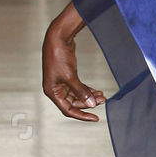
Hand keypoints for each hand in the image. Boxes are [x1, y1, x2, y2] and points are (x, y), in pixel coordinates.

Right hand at [42, 0, 106, 121]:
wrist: (58, 38)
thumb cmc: (58, 56)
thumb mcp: (71, 76)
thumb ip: (81, 92)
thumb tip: (91, 104)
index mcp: (52, 92)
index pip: (68, 110)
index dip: (82, 115)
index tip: (95, 118)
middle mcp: (56, 89)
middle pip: (74, 103)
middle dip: (88, 102)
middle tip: (102, 100)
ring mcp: (61, 82)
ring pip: (77, 95)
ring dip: (89, 96)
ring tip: (102, 96)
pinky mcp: (67, 76)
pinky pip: (78, 88)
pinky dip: (87, 90)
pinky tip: (97, 91)